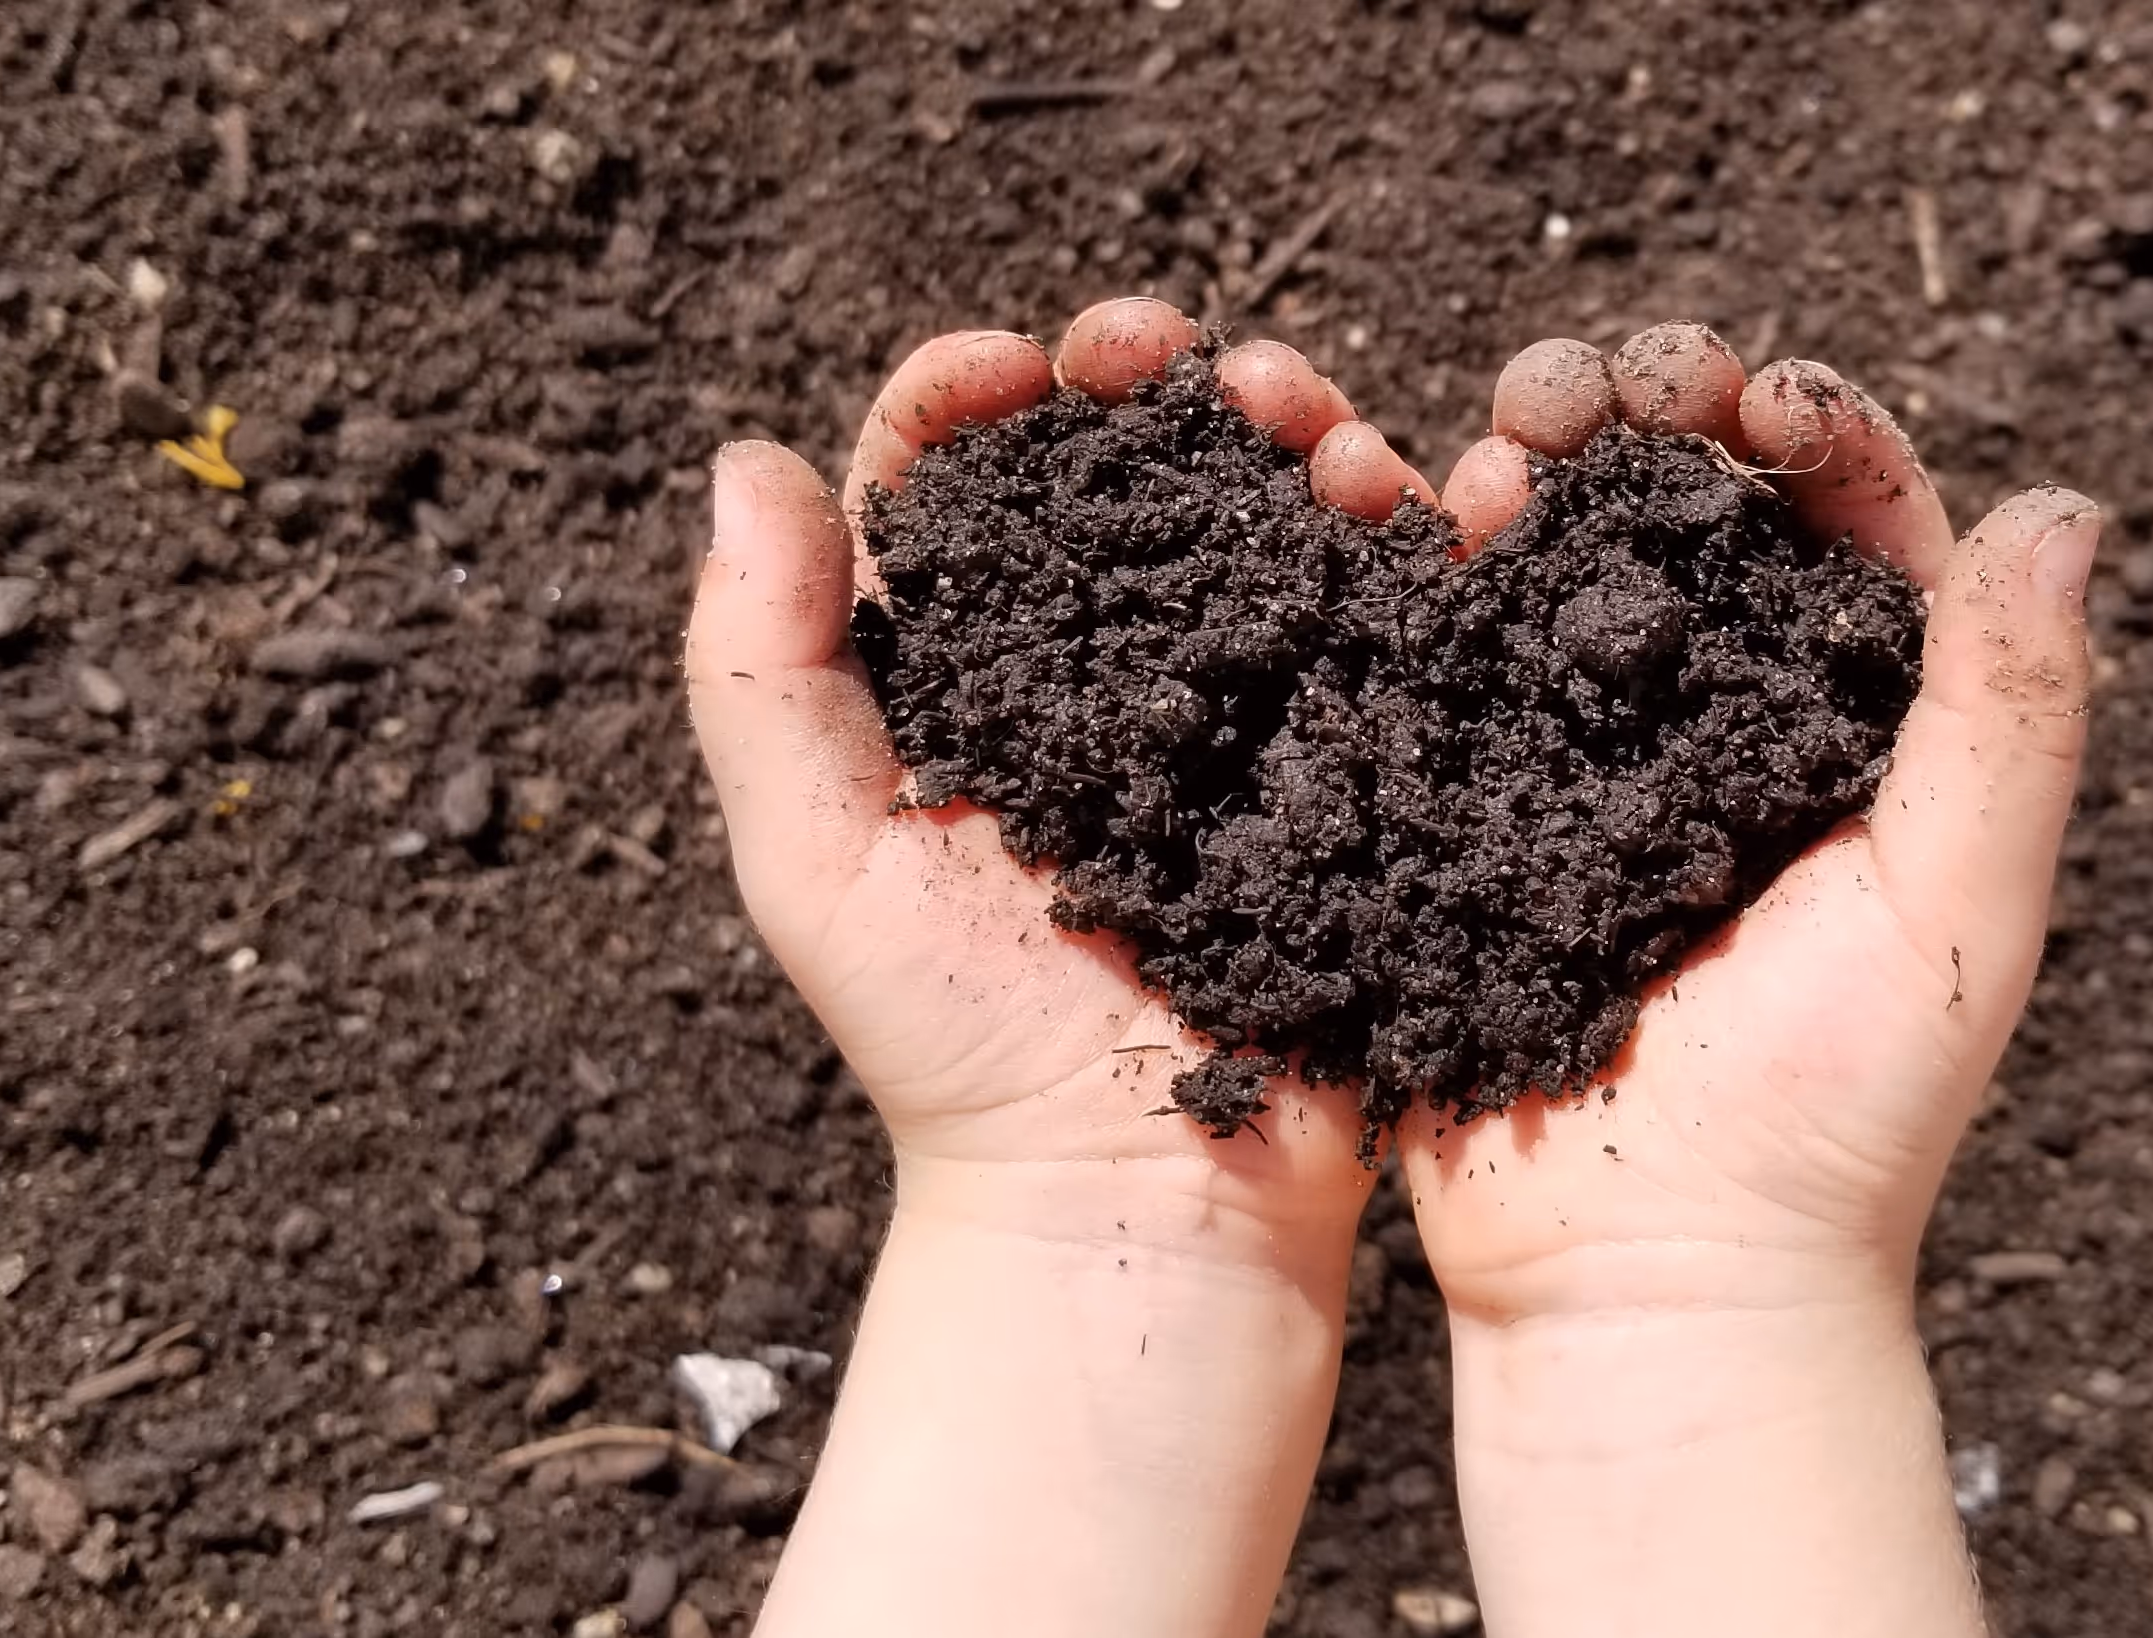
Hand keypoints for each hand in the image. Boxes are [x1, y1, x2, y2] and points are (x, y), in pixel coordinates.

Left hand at [689, 298, 1405, 1637]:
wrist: (1140, 1204)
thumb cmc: (957, 1052)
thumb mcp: (817, 860)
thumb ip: (761, 668)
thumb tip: (743, 457)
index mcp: (967, 676)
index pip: (960, 486)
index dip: (978, 396)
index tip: (1016, 367)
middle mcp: (1106, 672)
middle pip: (1136, 472)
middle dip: (1165, 385)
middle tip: (1187, 357)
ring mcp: (1242, 709)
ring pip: (1270, 516)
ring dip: (1295, 431)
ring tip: (1313, 424)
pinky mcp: (1352, 754)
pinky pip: (1385, 613)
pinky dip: (1406, 532)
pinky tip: (1409, 505)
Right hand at [1378, 326, 2097, 1637]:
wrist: (1646, 1284)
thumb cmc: (1829, 1125)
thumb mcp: (1959, 911)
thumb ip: (2014, 715)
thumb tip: (2063, 511)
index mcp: (1860, 730)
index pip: (1852, 522)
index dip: (1808, 423)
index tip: (1752, 392)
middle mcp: (1724, 722)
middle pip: (1689, 508)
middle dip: (1642, 409)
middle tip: (1591, 387)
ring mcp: (1585, 760)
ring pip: (1560, 555)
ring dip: (1533, 460)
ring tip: (1506, 436)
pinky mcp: (1469, 805)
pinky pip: (1446, 653)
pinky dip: (1430, 566)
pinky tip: (1416, 516)